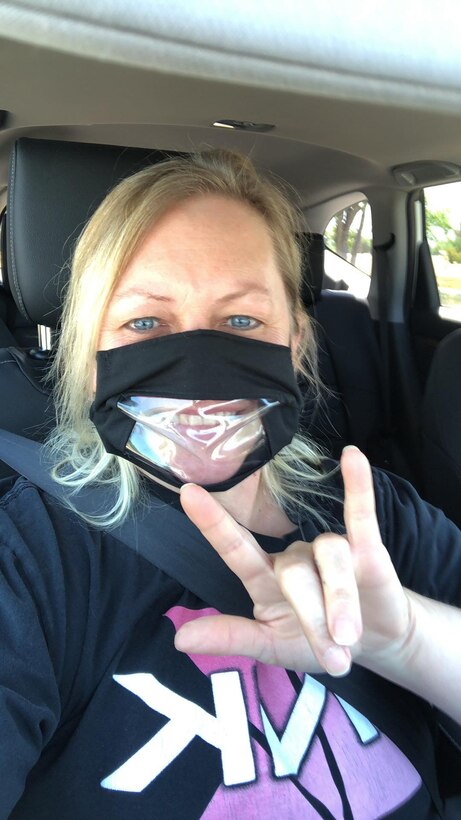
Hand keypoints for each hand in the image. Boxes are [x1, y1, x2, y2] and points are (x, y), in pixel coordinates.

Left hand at [175, 447, 412, 676]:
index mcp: (265, 579)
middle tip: (332, 660)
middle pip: (295, 574)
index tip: (188, 494)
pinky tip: (352, 457)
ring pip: (331, 559)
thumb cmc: (316, 643)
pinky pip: (360, 514)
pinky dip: (356, 487)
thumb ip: (232, 638)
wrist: (376, 643)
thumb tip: (178, 639)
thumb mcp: (272, 647)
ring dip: (341, 602)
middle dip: (314, 619)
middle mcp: (294, 558)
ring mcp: (330, 550)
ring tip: (349, 639)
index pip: (236, 549)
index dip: (213, 523)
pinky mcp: (368, 548)